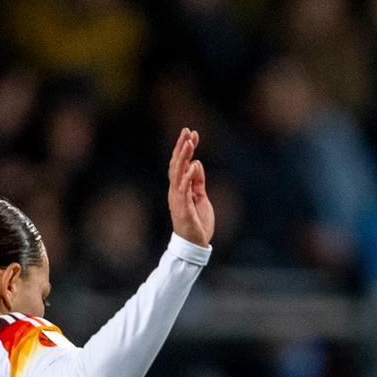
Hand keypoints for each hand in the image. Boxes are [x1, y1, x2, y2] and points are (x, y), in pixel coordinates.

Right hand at [168, 128, 214, 246]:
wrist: (195, 245)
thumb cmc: (197, 223)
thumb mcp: (201, 198)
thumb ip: (198, 182)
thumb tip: (197, 163)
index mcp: (180, 188)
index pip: (181, 164)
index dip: (185, 148)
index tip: (192, 133)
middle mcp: (176, 190)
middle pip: (176, 164)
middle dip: (181, 146)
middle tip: (187, 131)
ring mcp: (178, 198)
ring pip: (178, 173)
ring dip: (183, 156)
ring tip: (189, 142)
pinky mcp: (182, 208)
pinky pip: (184, 189)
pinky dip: (188, 176)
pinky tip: (194, 165)